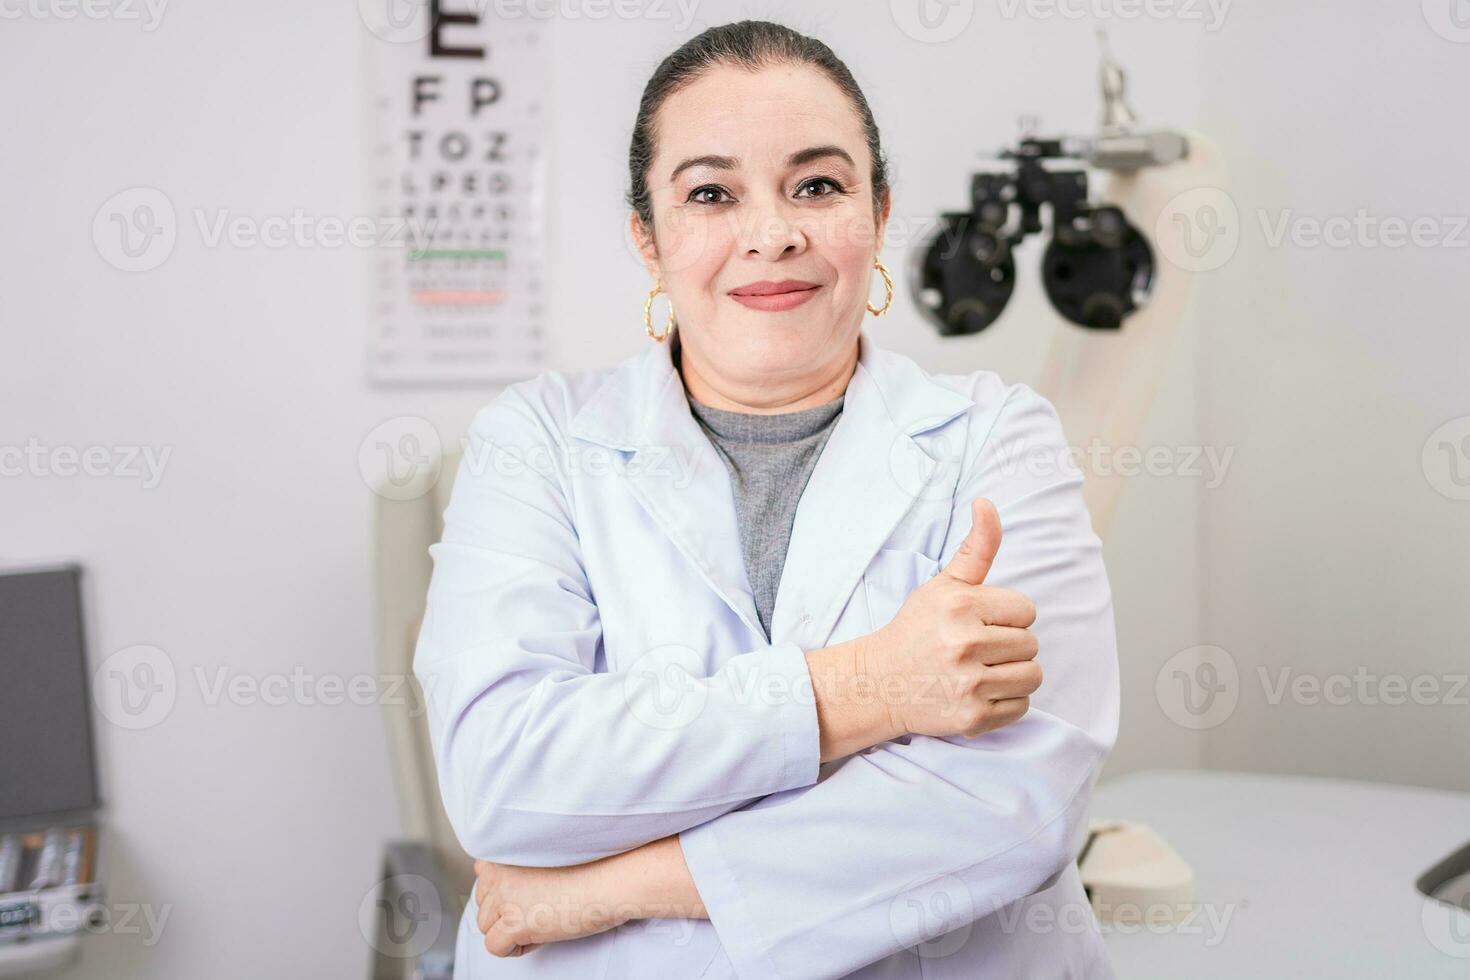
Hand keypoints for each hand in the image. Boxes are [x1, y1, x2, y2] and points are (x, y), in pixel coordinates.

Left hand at [473, 859, 627, 957]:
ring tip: (544, 918)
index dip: (508, 891)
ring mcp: (503, 897)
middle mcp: (497, 871)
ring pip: (486, 926)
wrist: (611, 879)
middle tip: (541, 907)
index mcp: (504, 850)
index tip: (532, 892)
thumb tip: (493, 880)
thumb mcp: (543, 853)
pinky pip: (496, 947)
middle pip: (484, 904)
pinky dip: (516, 948)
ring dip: (511, 929)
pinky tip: (541, 933)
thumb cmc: (589, 865)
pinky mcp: (513, 923)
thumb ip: (514, 863)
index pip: (483, 876)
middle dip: (507, 911)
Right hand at [866, 498, 1040, 738]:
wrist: (879, 683)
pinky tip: (979, 692)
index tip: (980, 623)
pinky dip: (1007, 702)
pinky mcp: (972, 717)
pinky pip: (1022, 706)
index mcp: (961, 606)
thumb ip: (976, 548)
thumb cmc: (916, 630)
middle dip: (1009, 645)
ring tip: (982, 670)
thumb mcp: (943, 585)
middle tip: (977, 648)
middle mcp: (965, 644)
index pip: (1026, 610)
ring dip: (1014, 674)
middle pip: (1031, 644)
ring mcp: (969, 684)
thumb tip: (987, 503)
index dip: (1006, 616)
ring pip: (1032, 676)